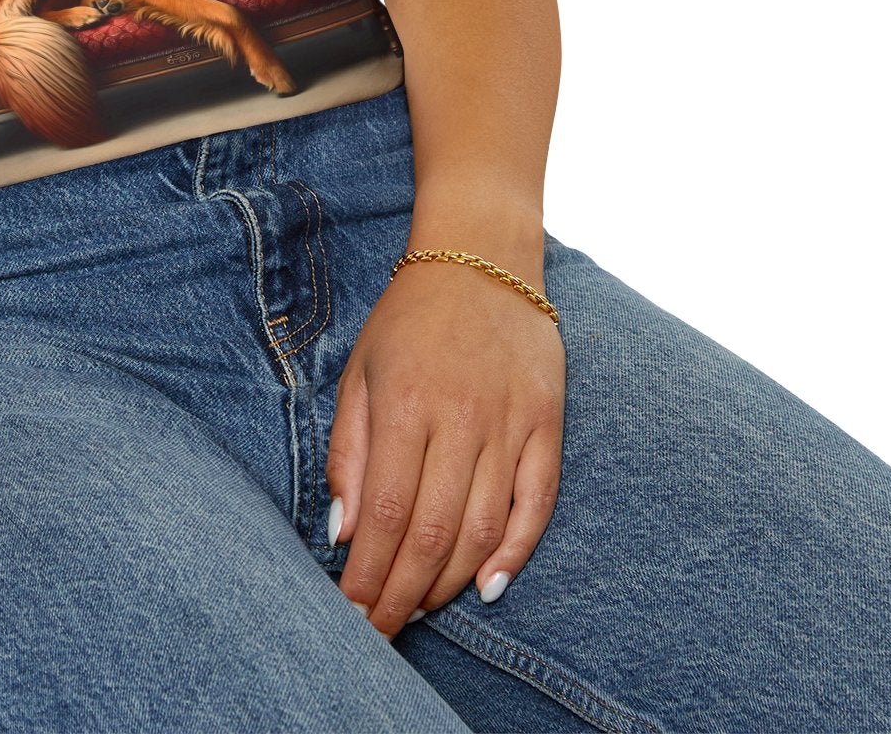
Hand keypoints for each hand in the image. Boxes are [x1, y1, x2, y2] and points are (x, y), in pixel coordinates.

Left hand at [326, 253, 565, 636]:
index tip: (352, 612)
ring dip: (450, 581)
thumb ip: (349, 452)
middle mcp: (460, 418)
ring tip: (420, 610)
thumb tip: (343, 531)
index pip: (386, 513)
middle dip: (403, 593)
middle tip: (382, 631)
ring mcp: (509, 423)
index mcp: (405, 404)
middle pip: (433, 532)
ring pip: (483, 528)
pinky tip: (488, 586)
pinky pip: (537, 503)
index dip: (369, 573)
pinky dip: (515, 552)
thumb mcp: (360, 371)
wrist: (481, 258)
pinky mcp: (547, 424)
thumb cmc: (409, 319)